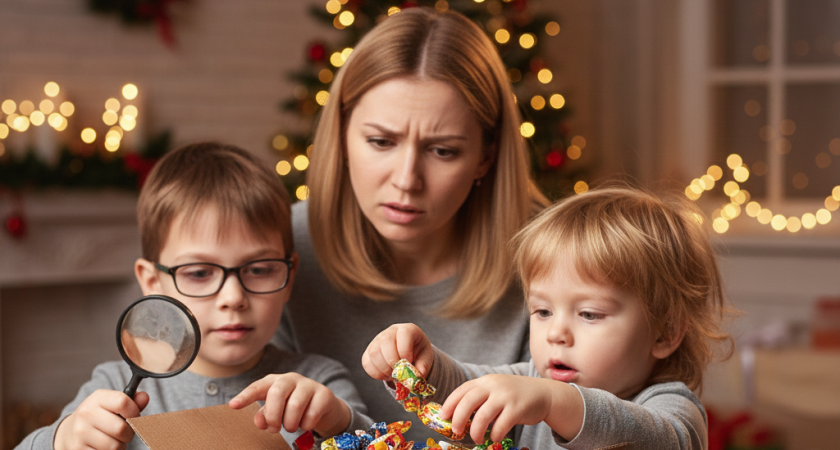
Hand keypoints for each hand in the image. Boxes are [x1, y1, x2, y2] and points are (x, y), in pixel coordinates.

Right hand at [55, 389, 148, 449]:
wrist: (69, 431)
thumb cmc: (98, 416)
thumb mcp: (112, 404)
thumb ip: (131, 402)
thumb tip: (144, 397)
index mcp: (98, 398)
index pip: (123, 402)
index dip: (134, 412)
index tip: (133, 417)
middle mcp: (86, 413)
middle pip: (121, 428)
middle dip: (128, 434)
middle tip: (124, 432)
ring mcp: (80, 432)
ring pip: (115, 446)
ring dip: (120, 446)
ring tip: (113, 440)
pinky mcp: (77, 448)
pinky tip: (103, 446)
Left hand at [229, 373, 349, 437]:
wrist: (324, 408)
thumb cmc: (294, 408)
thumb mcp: (277, 411)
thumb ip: (265, 415)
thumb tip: (260, 421)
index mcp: (275, 382)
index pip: (258, 386)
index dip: (246, 396)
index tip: (233, 405)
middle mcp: (291, 379)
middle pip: (276, 393)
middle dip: (273, 416)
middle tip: (275, 429)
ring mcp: (309, 384)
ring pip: (295, 405)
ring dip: (291, 423)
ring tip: (292, 427)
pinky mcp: (324, 394)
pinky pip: (311, 414)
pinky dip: (306, 425)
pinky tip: (306, 423)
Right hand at [362, 323, 433, 380]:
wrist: (408, 353)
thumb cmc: (418, 353)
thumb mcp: (425, 357)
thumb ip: (424, 365)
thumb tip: (419, 375)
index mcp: (407, 330)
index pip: (403, 334)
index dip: (405, 350)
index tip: (409, 362)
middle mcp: (390, 332)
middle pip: (385, 342)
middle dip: (392, 360)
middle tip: (399, 372)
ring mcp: (377, 340)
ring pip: (374, 353)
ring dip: (384, 369)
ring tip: (394, 375)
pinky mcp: (369, 351)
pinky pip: (366, 362)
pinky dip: (376, 373)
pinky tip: (386, 375)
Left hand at [440, 374, 581, 442]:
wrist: (543, 393)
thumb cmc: (514, 395)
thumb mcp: (495, 390)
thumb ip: (479, 399)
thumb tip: (458, 417)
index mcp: (485, 381)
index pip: (462, 390)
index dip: (449, 404)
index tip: (443, 416)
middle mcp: (493, 386)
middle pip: (468, 402)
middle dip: (458, 418)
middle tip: (456, 430)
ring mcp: (506, 396)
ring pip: (483, 416)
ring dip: (476, 431)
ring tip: (476, 439)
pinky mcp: (517, 408)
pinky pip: (501, 425)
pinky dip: (495, 434)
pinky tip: (494, 437)